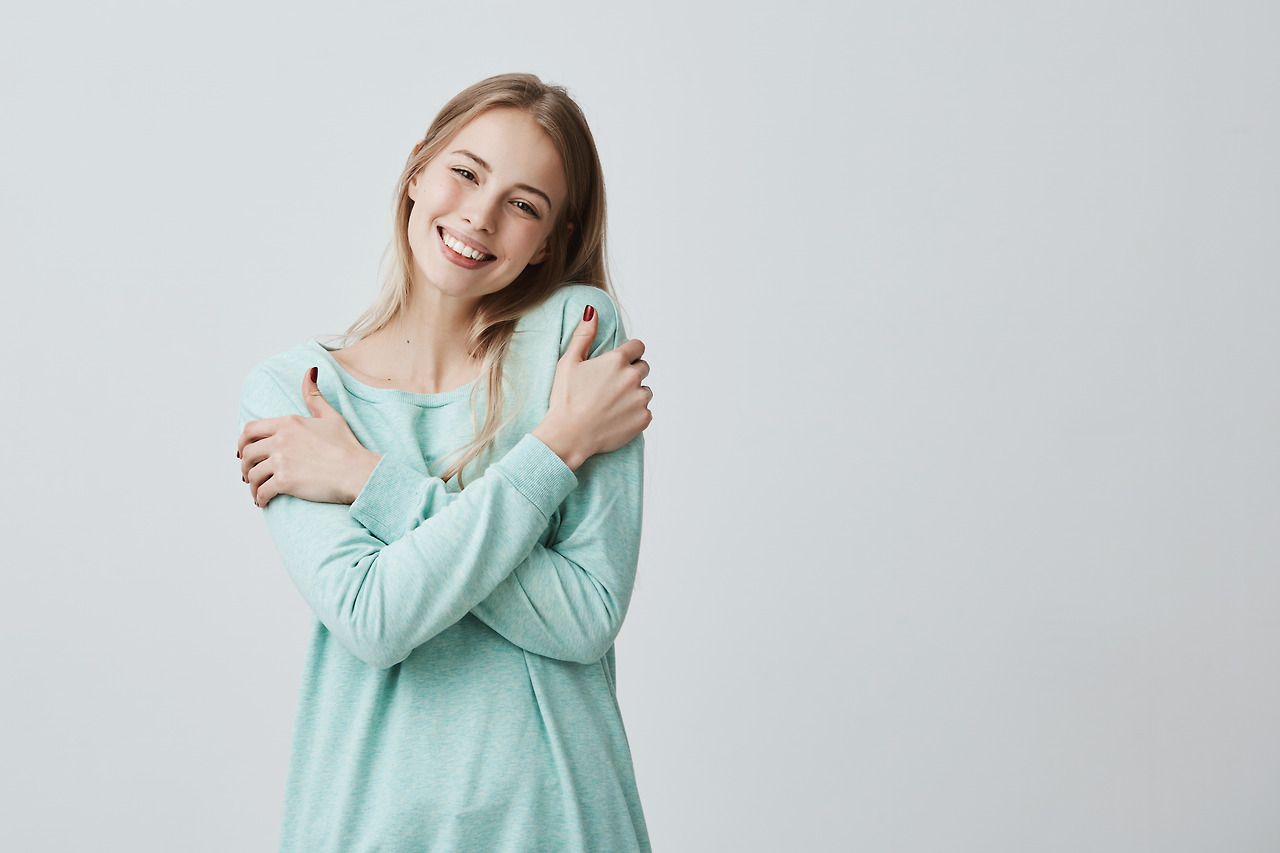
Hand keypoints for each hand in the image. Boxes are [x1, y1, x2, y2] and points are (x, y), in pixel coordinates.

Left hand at [237, 368, 382, 507]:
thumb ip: (314, 396)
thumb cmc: (347, 446)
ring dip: (251, 484)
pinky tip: (263, 502)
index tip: (243, 452)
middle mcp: (281, 439)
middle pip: (247, 453)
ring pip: (252, 473)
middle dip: (244, 465)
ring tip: (256, 491)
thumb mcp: (331, 416)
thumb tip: (310, 371)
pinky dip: (259, 498)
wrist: (357, 471)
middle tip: (248, 474)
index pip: (250, 430)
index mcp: (288, 423)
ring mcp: (282, 460)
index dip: (242, 443)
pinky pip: (261, 491)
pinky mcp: (285, 481)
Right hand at [532, 305, 652, 470]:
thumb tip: (592, 310)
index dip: (629, 353)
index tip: (619, 363)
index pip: (638, 346)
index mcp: (616, 361)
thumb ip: (584, 335)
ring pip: (646, 390)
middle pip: (644, 367)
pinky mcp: (643, 419)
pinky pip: (646, 411)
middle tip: (611, 387)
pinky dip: (635, 414)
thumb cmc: (565, 399)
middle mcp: (633, 377)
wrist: (568, 436)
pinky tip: (616, 418)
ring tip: (612, 404)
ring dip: (634, 394)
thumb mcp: (569, 362)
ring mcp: (640, 399)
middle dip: (631, 373)